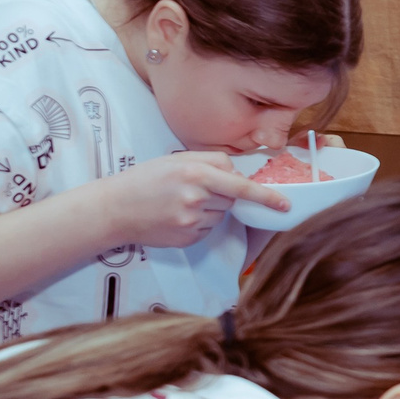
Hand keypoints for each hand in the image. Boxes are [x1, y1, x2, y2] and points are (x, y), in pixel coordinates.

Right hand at [93, 150, 288, 246]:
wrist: (113, 209)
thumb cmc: (145, 180)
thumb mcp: (176, 160)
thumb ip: (211, 161)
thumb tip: (238, 174)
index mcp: (194, 174)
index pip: (240, 187)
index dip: (266, 196)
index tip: (285, 204)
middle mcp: (195, 199)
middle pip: (232, 199)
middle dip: (221, 194)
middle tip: (191, 189)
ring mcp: (191, 222)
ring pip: (220, 215)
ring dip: (209, 208)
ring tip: (179, 202)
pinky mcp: (187, 239)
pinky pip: (207, 229)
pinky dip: (199, 222)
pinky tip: (176, 215)